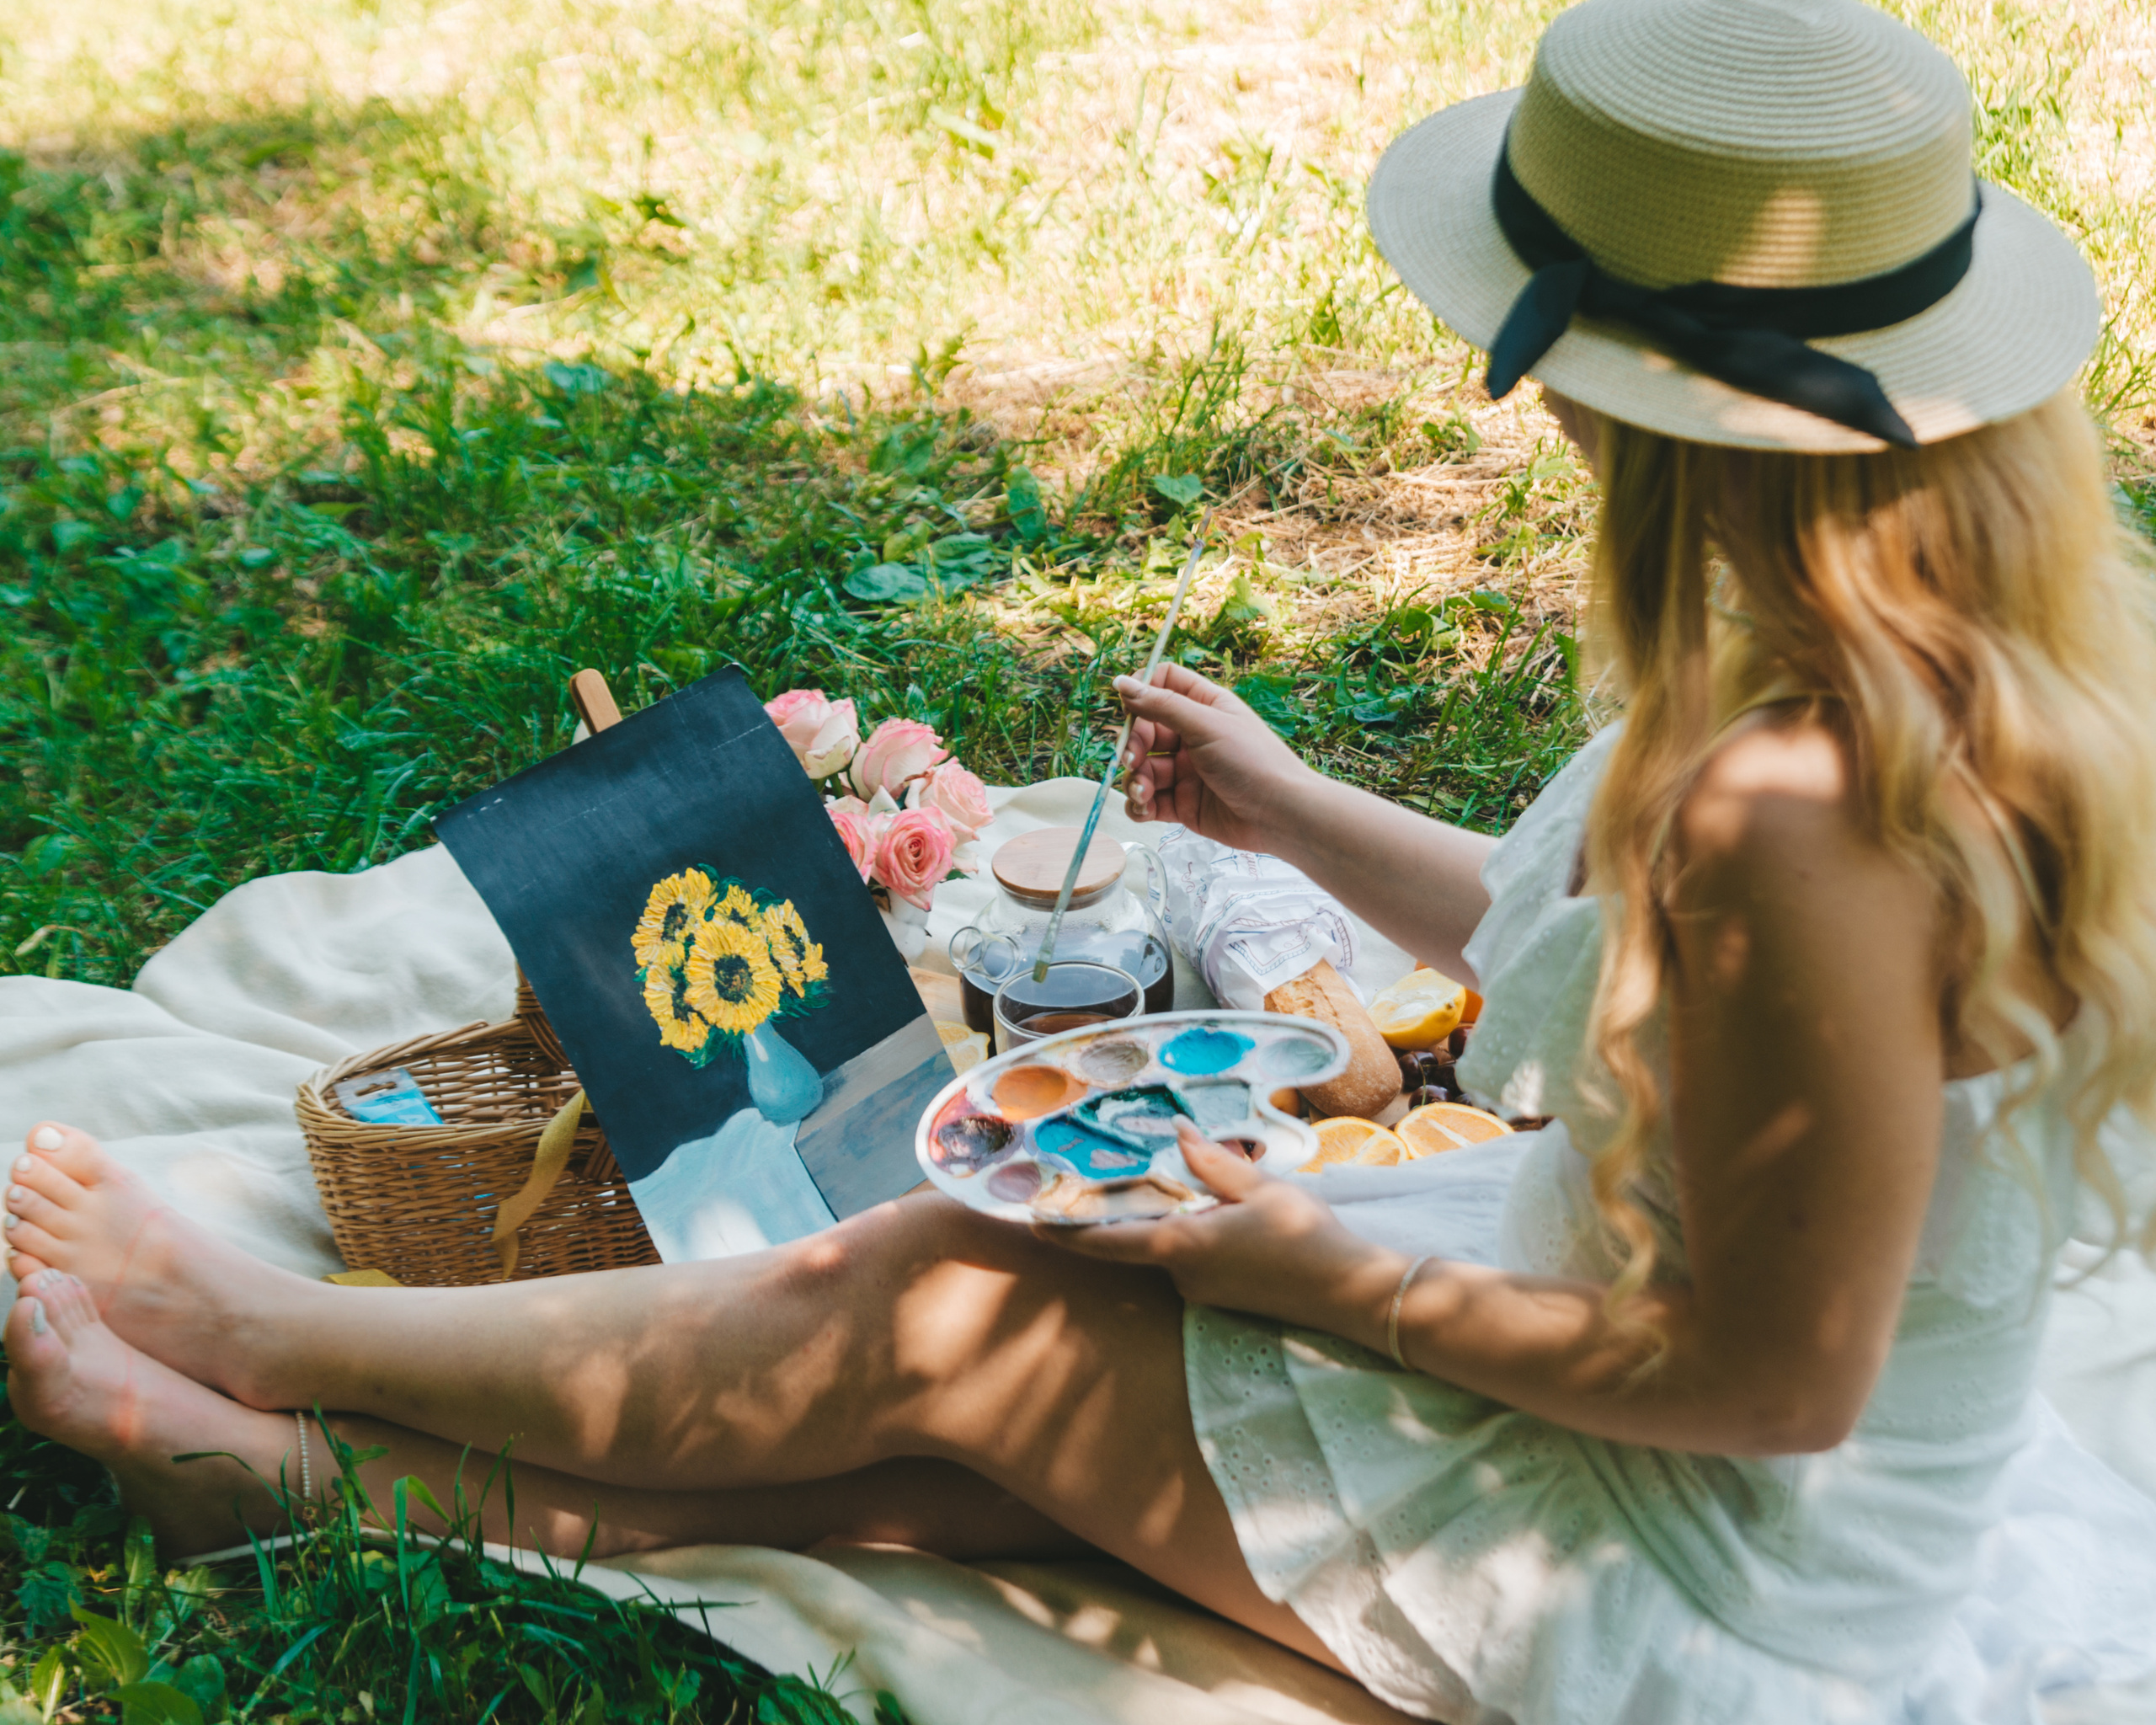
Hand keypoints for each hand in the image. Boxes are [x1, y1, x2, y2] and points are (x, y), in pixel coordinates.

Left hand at [1040, 1121, 1384, 1327]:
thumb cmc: (1306, 1238)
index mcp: (1180, 1246)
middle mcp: (1181, 1275)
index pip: (1105, 1241)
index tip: (1030, 1218)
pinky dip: (1187, 1232)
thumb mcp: (1259, 1188)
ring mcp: (1201, 1291)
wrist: (1351, 1294)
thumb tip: (1177, 1134)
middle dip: (1120, 1211)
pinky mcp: (1223, 1296)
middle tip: (1098, 1174)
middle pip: (1133, 1240)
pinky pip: (1190, 1258)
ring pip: (1166, 1247)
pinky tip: (1209, 1207)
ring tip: (1161, 1178)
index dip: (1064, 1231)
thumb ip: (1213, 1163)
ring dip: (1163, 1218)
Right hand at [1115, 663, 1317, 852]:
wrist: (1281, 815)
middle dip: (1133, 745)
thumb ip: (1162, 705)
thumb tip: (1121, 682)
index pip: (1162, 684)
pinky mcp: (1183, 804)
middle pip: (1145, 730)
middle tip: (1132, 760)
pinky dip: (1139, 804)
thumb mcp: (1207, 725)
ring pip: (1142, 768)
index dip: (1141, 692)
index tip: (1128, 708)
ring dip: (1134, 779)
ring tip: (1144, 792)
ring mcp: (1187, 771)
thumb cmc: (1254, 762)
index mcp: (1204, 707)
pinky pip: (1148, 800)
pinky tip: (1144, 808)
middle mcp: (1193, 736)